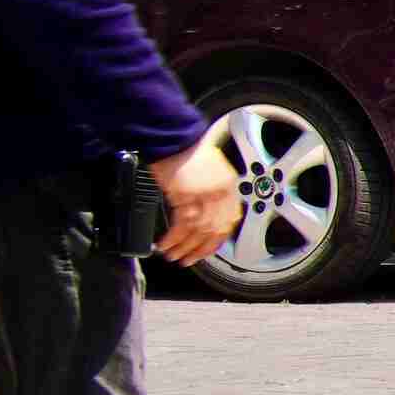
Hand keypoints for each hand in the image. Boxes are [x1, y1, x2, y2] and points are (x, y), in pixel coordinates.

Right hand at [151, 134, 242, 265]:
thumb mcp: (208, 172)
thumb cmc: (185, 150)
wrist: (172, 136)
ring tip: (173, 256)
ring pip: (197, 231)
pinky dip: (173, 237)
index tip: (208, 249)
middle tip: (188, 259)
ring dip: (183, 247)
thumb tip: (204, 216)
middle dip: (199, 249)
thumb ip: (211, 194)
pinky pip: (182, 225)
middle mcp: (221, 191)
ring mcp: (204, 193)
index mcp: (229, 185)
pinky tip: (165, 244)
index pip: (230, 220)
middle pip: (214, 229)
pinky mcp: (186, 194)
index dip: (218, 239)